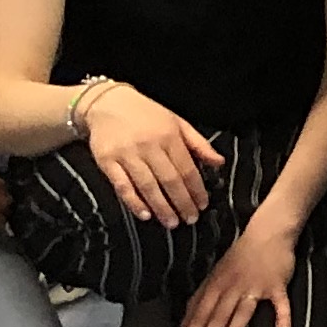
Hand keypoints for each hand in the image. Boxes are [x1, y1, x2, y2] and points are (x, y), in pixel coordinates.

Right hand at [84, 85, 222, 225]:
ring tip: (172, 223)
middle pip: (169, 180)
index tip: (203, 206)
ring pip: (148, 186)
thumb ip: (198, 144)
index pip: (187, 168)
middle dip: (182, 202)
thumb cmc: (147, 115)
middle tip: (190, 220)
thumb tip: (220, 163)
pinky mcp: (107, 161)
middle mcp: (150, 146)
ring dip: (161, 207)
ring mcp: (127, 154)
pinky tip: (144, 215)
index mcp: (169, 136)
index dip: (196, 189)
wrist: (108, 103)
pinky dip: (133, 201)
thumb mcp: (177, 123)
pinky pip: (122, 185)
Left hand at [177, 216, 304, 326]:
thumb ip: (200, 298)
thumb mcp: (215, 274)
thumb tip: (184, 323)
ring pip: (240, 314)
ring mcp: (255, 286)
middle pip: (216, 318)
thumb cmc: (241, 255)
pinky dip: (283, 317)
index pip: (200, 314)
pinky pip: (281, 304)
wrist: (268, 232)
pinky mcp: (277, 285)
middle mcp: (233, 287)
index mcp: (216, 284)